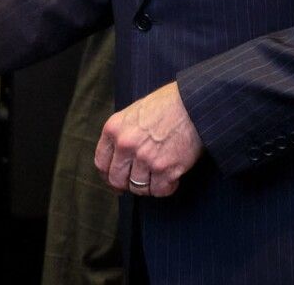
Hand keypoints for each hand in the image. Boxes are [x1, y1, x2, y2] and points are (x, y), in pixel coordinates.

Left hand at [94, 82, 203, 197]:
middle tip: (137, 184)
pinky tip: (171, 178)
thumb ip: (121, 135)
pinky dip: (165, 188)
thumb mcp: (132, 113)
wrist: (192, 104)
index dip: (108, 176)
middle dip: (126, 185)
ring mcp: (145, 158)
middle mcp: (126, 144)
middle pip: (116, 179)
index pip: (101, 163)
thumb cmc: (165, 106)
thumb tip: (117, 160)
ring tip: (157, 176)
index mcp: (113, 129)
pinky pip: (159, 191)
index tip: (115, 181)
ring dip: (148, 186)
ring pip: (138, 188)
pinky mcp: (166, 169)